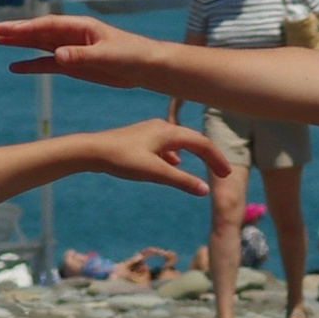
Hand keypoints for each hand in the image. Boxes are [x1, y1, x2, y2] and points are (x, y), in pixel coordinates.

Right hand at [0, 13, 160, 90]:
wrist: (147, 68)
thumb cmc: (133, 55)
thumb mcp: (108, 56)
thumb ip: (82, 55)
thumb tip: (57, 54)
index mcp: (82, 27)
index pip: (48, 26)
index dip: (26, 28)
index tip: (6, 29)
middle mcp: (73, 36)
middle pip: (40, 32)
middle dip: (17, 32)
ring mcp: (72, 50)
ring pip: (41, 46)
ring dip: (20, 44)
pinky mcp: (75, 66)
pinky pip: (48, 64)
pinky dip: (32, 65)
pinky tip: (15, 67)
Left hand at [81, 117, 227, 200]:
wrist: (92, 150)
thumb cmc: (122, 159)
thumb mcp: (155, 172)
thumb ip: (181, 181)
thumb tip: (205, 190)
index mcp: (169, 132)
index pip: (202, 143)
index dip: (217, 158)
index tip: (226, 174)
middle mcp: (162, 127)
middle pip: (193, 140)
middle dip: (208, 156)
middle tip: (221, 172)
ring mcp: (151, 131)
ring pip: (180, 141)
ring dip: (193, 153)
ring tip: (202, 166)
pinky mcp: (141, 138)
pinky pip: (166, 144)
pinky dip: (176, 154)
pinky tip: (173, 163)